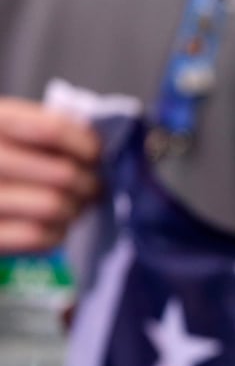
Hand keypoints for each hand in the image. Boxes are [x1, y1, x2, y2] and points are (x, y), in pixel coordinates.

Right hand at [0, 97, 101, 252]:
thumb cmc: (4, 156)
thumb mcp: (11, 129)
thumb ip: (46, 129)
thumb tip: (94, 143)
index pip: (53, 131)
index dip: (86, 146)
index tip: (95, 154)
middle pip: (64, 174)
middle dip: (88, 182)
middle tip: (92, 186)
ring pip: (55, 206)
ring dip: (75, 208)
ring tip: (75, 204)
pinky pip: (39, 236)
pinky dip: (56, 232)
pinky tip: (54, 224)